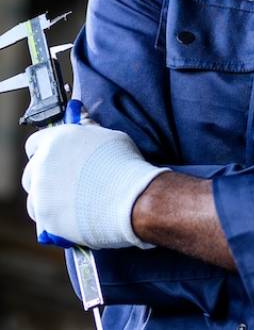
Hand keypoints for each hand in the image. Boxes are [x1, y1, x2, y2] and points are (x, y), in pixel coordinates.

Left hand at [21, 99, 168, 249]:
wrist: (131, 198)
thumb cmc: (124, 165)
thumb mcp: (107, 136)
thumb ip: (87, 133)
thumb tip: (83, 126)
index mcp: (56, 139)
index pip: (34, 144)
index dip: (43, 152)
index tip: (52, 161)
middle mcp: (43, 163)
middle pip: (30, 173)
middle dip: (43, 179)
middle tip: (62, 186)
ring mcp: (41, 191)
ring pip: (34, 198)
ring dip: (46, 201)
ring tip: (68, 205)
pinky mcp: (45, 217)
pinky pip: (42, 219)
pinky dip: (53, 219)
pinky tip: (70, 217)